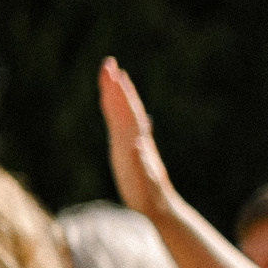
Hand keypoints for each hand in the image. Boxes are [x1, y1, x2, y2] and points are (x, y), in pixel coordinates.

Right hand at [97, 58, 176, 220]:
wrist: (158, 205)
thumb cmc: (149, 195)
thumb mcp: (145, 180)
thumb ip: (141, 162)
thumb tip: (138, 143)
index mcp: (136, 141)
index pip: (127, 112)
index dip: (120, 93)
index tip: (115, 72)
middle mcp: (134, 137)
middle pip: (124, 106)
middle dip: (115, 85)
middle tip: (108, 62)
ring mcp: (131, 141)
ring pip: (122, 112)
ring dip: (115, 93)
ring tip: (111, 73)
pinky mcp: (126, 148)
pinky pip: (118, 123)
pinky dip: (114, 109)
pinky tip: (111, 101)